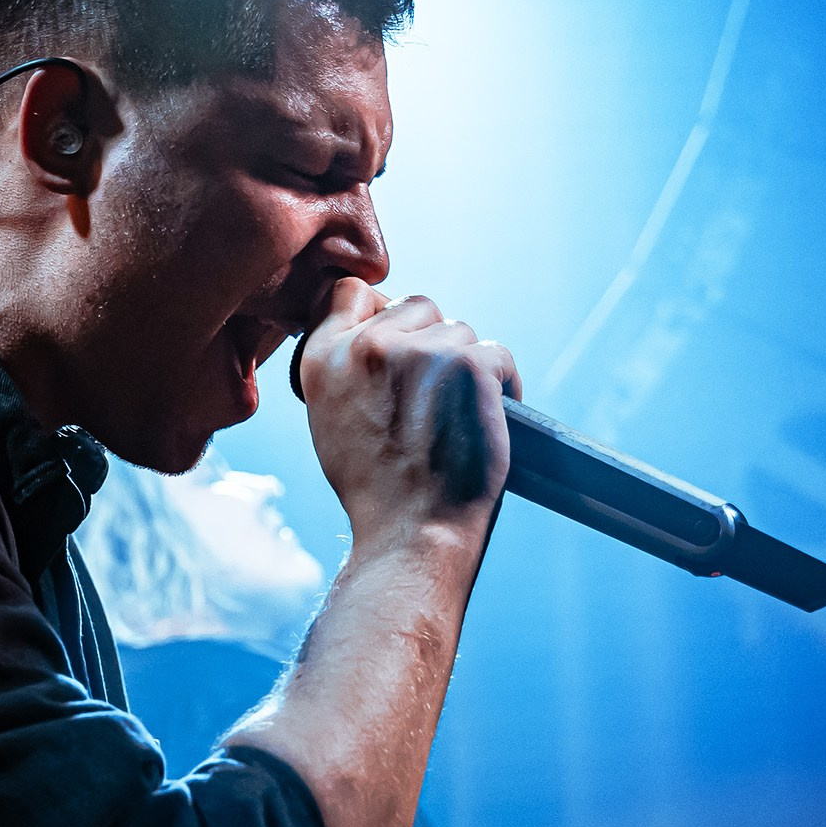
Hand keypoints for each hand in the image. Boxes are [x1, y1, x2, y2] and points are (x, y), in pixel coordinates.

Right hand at [296, 278, 520, 550]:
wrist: (412, 534)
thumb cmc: (376, 489)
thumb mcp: (330, 419)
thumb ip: (345, 368)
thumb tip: (378, 332)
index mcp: (323, 357)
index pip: (351, 292)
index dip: (382, 313)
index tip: (400, 342)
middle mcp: (367, 345)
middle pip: (417, 306)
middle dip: (432, 341)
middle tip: (435, 394)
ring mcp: (420, 352)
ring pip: (460, 331)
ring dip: (467, 366)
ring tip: (459, 415)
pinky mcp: (469, 365)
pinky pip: (497, 354)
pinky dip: (502, 384)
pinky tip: (491, 416)